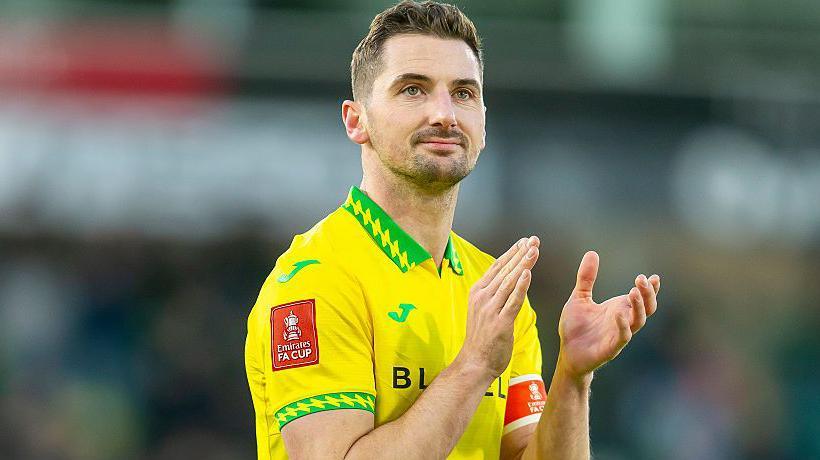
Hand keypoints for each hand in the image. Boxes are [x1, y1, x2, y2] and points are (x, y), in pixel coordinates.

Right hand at [456, 236, 540, 378]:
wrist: (475, 362)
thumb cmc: (481, 338)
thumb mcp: (483, 310)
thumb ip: (494, 294)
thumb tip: (508, 279)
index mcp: (478, 292)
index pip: (497, 267)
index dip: (512, 253)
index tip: (524, 241)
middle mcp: (482, 297)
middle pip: (505, 270)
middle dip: (520, 253)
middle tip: (533, 240)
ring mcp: (490, 309)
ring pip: (510, 282)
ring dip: (523, 264)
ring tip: (534, 250)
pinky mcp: (500, 322)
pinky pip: (512, 301)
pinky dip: (521, 286)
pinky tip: (527, 274)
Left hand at [556, 251, 659, 379]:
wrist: (566, 352)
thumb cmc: (575, 327)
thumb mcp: (579, 297)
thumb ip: (586, 278)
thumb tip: (592, 252)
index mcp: (619, 309)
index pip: (642, 297)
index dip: (651, 288)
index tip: (654, 276)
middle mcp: (623, 321)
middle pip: (647, 308)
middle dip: (648, 294)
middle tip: (642, 279)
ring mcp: (618, 335)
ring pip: (638, 321)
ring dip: (638, 307)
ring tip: (633, 292)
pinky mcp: (610, 348)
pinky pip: (622, 338)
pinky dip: (623, 326)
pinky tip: (618, 314)